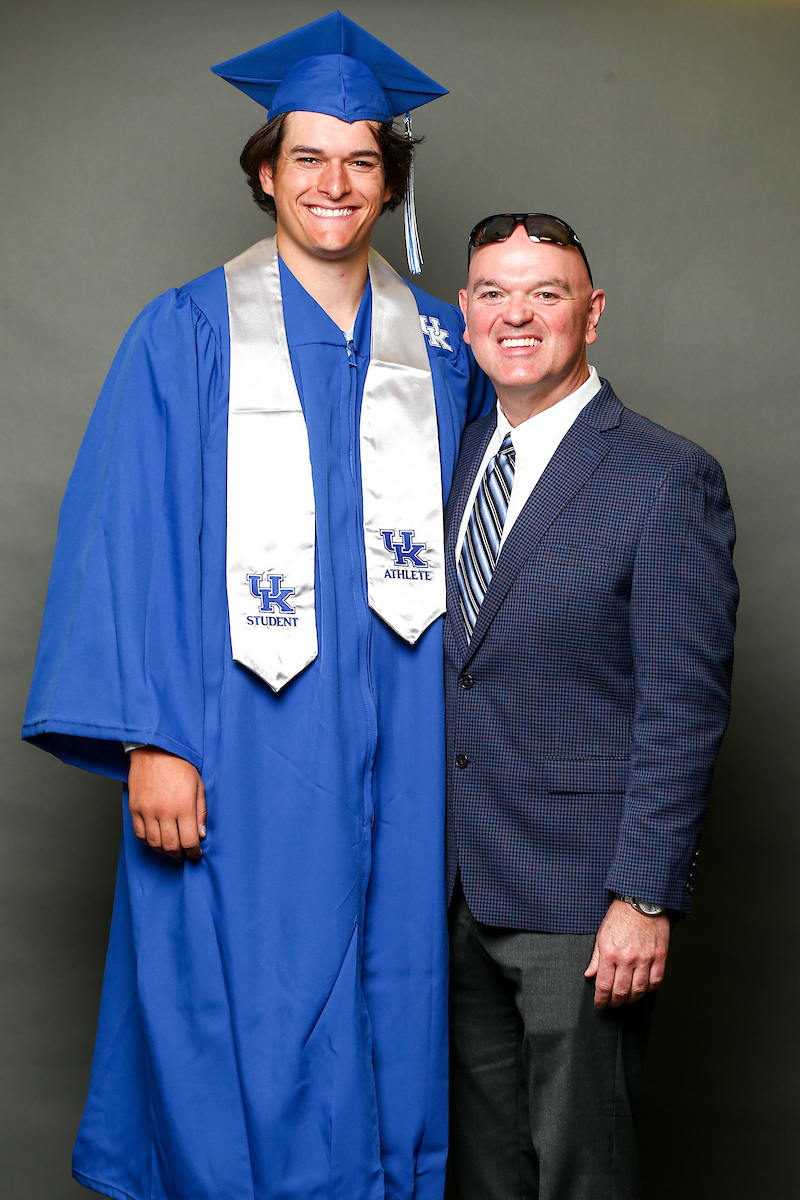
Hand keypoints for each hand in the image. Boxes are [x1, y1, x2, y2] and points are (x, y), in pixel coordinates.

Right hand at [128, 747, 206, 862]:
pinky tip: (156, 841)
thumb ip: (201, 812)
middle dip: (180, 855)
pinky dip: (148, 842)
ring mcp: (147, 811)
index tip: (196, 855)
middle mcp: (164, 812)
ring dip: (164, 851)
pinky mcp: (134, 808)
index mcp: (184, 807)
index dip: (193, 853)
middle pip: (171, 846)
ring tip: (171, 851)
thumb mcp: (198, 786)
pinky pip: (140, 834)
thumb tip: (201, 835)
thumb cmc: (179, 765)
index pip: (189, 841)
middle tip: (184, 856)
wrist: (155, 750)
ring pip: (154, 843)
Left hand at [584, 899, 669, 1008]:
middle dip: (615, 1002)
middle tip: (612, 1003)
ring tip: (626, 999)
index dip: (601, 999)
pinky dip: (649, 989)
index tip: (600, 1003)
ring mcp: (645, 958)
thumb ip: (596, 958)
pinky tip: (643, 989)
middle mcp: (627, 958)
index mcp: (610, 953)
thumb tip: (590, 974)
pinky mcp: (659, 956)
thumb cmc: (620, 916)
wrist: (641, 901)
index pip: (604, 985)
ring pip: (639, 990)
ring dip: (631, 999)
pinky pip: (656, 981)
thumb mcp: (601, 935)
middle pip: (621, 991)